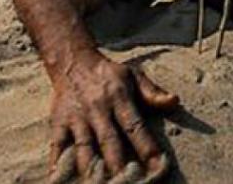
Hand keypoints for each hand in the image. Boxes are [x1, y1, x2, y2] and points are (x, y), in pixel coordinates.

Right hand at [48, 51, 178, 181]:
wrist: (71, 61)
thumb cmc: (109, 74)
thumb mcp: (133, 76)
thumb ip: (153, 92)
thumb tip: (174, 101)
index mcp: (119, 98)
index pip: (134, 126)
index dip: (146, 147)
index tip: (158, 167)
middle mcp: (98, 109)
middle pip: (108, 141)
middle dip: (118, 165)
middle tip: (129, 182)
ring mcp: (77, 118)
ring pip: (84, 147)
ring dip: (91, 168)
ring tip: (99, 183)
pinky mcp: (58, 123)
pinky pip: (58, 145)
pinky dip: (59, 163)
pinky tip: (61, 178)